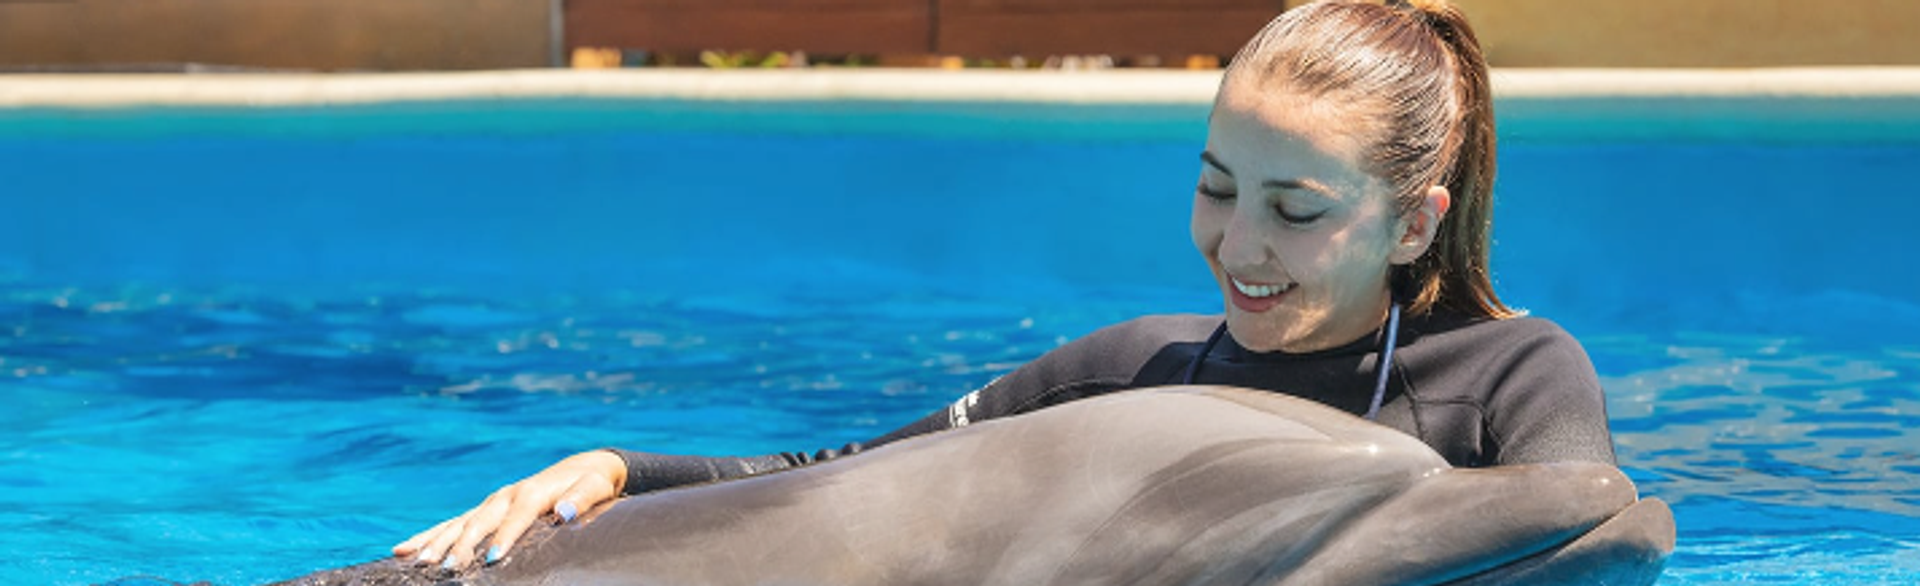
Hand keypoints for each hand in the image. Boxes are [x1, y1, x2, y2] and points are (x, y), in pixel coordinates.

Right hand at [391, 450, 626, 569]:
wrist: (583, 467)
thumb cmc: (592, 482)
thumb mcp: (595, 487)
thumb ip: (580, 499)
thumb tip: (563, 513)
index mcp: (532, 492)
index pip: (517, 516)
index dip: (505, 536)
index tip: (492, 558)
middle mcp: (506, 496)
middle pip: (479, 521)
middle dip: (462, 545)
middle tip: (448, 569)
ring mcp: (492, 502)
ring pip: (458, 523)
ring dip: (437, 542)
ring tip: (416, 561)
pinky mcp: (485, 509)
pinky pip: (452, 524)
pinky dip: (429, 535)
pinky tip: (404, 550)